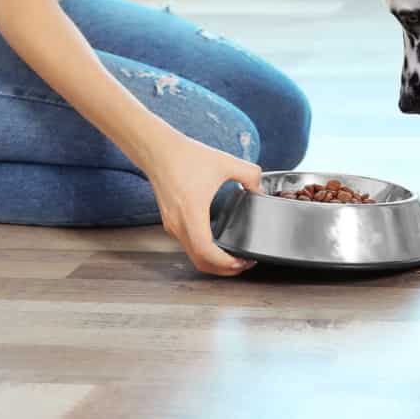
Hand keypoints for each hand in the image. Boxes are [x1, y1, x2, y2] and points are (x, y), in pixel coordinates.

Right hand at [139, 128, 264, 275]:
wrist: (158, 149)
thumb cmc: (186, 156)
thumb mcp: (225, 162)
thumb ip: (250, 175)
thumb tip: (260, 190)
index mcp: (192, 213)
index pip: (206, 252)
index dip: (226, 264)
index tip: (243, 262)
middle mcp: (179, 224)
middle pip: (200, 262)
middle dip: (223, 269)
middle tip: (243, 264)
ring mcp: (172, 225)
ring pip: (193, 255)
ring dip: (212, 262)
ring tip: (233, 256)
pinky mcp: (170, 222)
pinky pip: (188, 245)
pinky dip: (203, 251)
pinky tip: (217, 243)